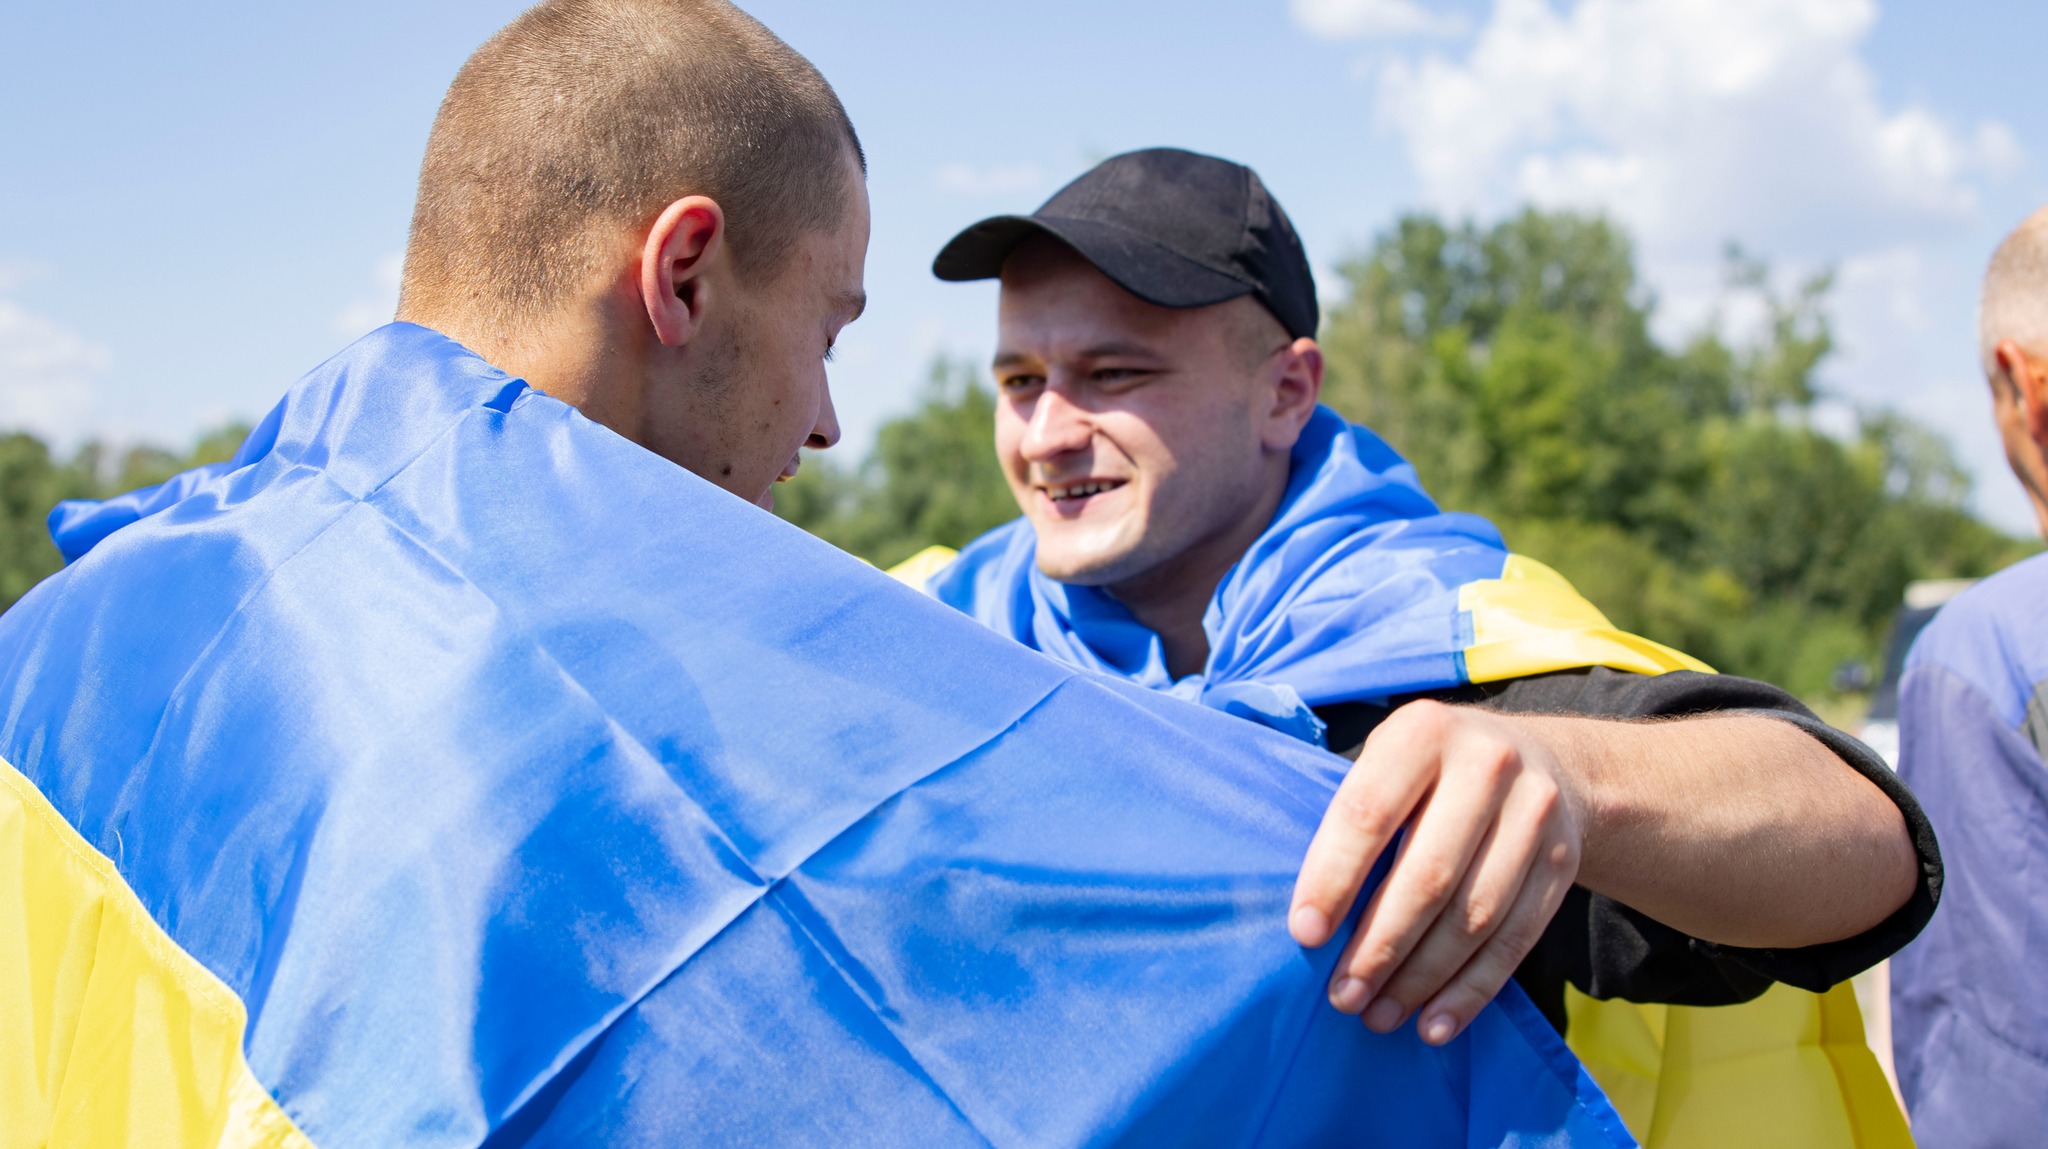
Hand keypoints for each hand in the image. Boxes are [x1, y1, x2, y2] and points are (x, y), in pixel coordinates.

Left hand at [1288, 700, 1585, 1045]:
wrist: (1544, 762)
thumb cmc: (1431, 774)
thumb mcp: (1391, 759)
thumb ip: (1353, 815)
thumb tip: (1308, 918)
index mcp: (1424, 733)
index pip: (1369, 813)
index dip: (1333, 878)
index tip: (1305, 935)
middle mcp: (1488, 765)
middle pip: (1428, 875)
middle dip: (1379, 946)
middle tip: (1342, 996)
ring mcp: (1535, 813)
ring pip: (1474, 916)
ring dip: (1421, 978)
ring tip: (1378, 1015)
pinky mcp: (1564, 861)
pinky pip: (1516, 939)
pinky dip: (1471, 990)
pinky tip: (1434, 1024)